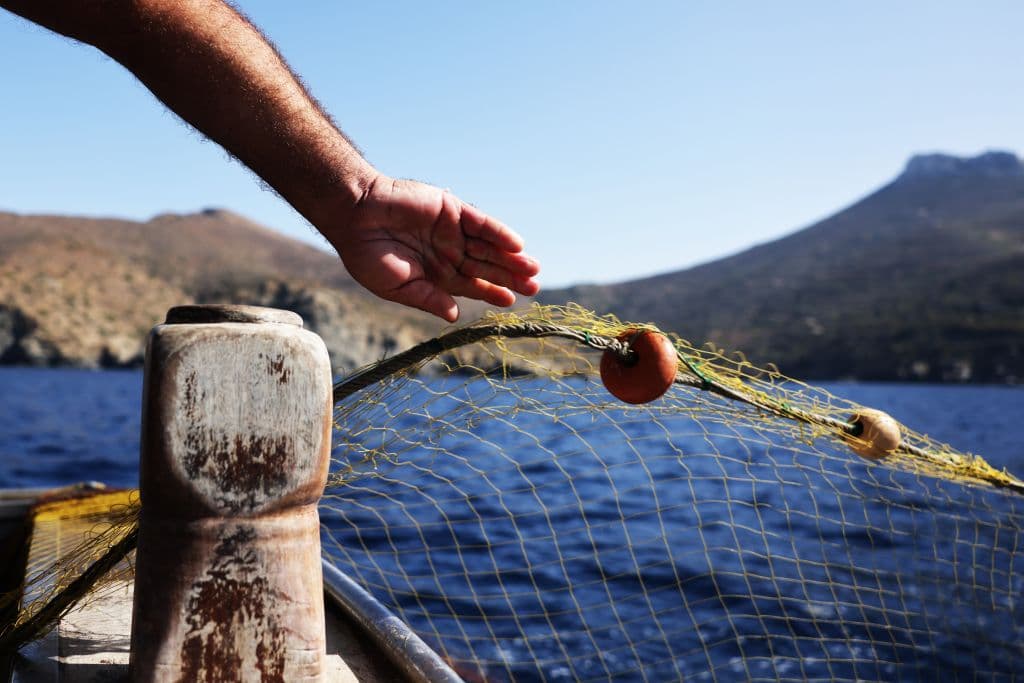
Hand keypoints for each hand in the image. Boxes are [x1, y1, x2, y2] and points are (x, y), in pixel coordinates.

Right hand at [328, 174, 539, 321]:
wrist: (353, 215)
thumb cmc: (366, 254)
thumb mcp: (398, 287)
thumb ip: (428, 299)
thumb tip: (455, 316)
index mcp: (435, 274)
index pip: (471, 286)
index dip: (491, 293)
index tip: (510, 302)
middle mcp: (447, 252)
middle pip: (486, 267)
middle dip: (509, 277)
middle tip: (534, 288)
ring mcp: (451, 230)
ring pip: (488, 246)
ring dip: (510, 258)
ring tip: (533, 270)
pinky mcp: (451, 209)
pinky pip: (481, 222)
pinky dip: (499, 233)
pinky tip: (517, 245)